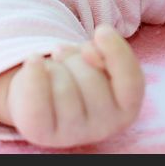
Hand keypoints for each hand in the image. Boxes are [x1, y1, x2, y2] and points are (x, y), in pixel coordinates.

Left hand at [6, 25, 144, 147]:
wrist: (44, 97)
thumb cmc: (81, 74)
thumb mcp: (103, 61)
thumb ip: (109, 52)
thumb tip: (91, 51)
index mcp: (127, 110)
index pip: (131, 81)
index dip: (117, 52)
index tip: (101, 30)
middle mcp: (104, 128)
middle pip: (91, 78)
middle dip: (76, 57)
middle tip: (67, 58)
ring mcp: (72, 135)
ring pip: (63, 85)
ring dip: (55, 66)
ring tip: (53, 72)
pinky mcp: (41, 134)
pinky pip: (37, 102)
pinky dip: (33, 73)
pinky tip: (33, 60)